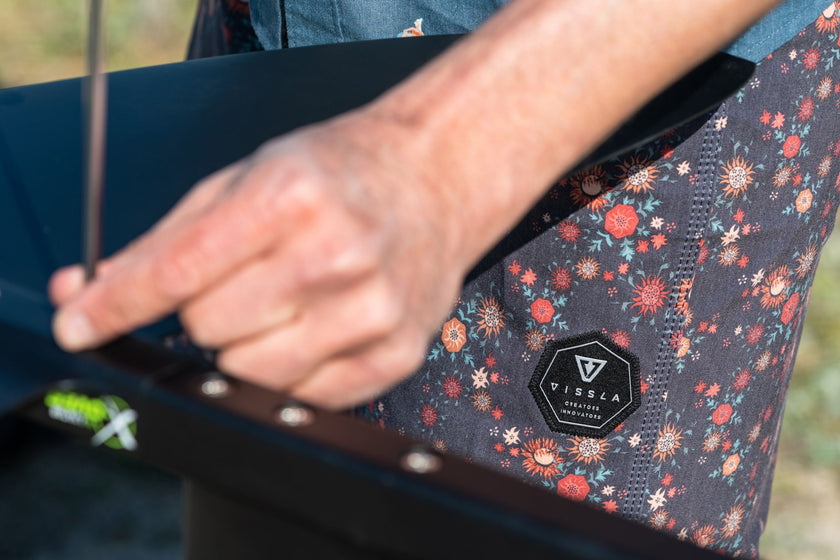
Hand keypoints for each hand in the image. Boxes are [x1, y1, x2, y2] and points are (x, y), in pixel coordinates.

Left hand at [49, 112, 468, 408]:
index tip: (82, 324)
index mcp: (291, 195)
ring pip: (250, 372)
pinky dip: (293, 368)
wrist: (435, 179)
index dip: (116, 304)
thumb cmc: (342, 173)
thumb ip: (168, 238)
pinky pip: (305, 396)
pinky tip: (320, 324)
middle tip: (245, 277)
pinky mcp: (396, 351)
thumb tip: (94, 290)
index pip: (179, 270)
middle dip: (206, 308)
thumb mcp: (248, 176)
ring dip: (248, 344)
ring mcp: (371, 308)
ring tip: (286, 300)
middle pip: (208, 328)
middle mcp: (336, 253)